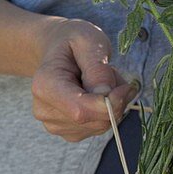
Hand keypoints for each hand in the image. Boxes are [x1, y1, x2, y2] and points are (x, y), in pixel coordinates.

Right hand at [31, 18, 138, 141]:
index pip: (81, 111)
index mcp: (45, 86)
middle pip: (96, 120)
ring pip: (102, 125)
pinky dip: (107, 112)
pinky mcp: (69, 133)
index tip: (127, 87)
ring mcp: (56, 125)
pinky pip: (100, 127)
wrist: (58, 50)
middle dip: (115, 100)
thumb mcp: (88, 41)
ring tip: (100, 79)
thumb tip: (106, 94)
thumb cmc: (72, 42)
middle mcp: (45, 110)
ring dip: (112, 104)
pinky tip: (96, 93)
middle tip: (111, 73)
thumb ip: (97, 67)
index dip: (110, 104)